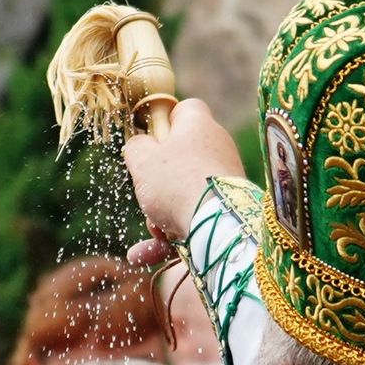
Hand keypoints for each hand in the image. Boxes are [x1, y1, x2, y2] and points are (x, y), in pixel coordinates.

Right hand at [123, 99, 245, 243]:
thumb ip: (136, 147)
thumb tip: (140, 146)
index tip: (151, 139)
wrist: (217, 223)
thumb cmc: (175, 182)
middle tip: (147, 194)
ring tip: (154, 230)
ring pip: (184, 191)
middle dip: (157, 181)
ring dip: (162, 214)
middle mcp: (217, 146)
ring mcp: (226, 176)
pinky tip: (146, 255)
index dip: (165, 121)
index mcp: (198, 124)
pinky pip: (194, 215)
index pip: (185, 109)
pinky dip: (173, 234)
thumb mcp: (142, 159)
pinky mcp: (229, 204)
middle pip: (180, 157)